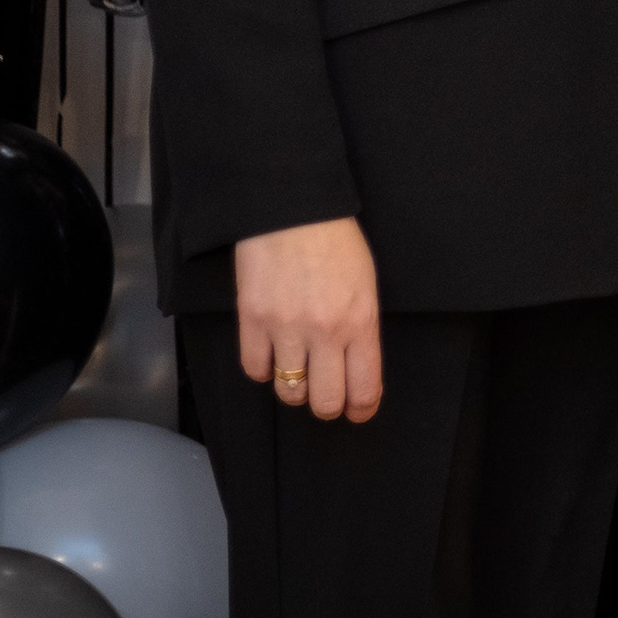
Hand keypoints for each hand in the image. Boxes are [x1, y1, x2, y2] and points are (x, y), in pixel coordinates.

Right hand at [235, 216, 381, 421]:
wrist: (291, 207)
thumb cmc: (334, 240)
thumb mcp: (365, 283)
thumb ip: (361, 327)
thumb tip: (356, 366)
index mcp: (360, 321)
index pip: (364, 389)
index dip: (361, 408)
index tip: (357, 410)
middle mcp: (325, 332)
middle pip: (324, 403)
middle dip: (327, 405)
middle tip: (325, 394)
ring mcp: (286, 328)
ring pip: (288, 393)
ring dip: (294, 388)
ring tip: (297, 370)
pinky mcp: (252, 320)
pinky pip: (255, 370)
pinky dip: (263, 368)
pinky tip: (271, 352)